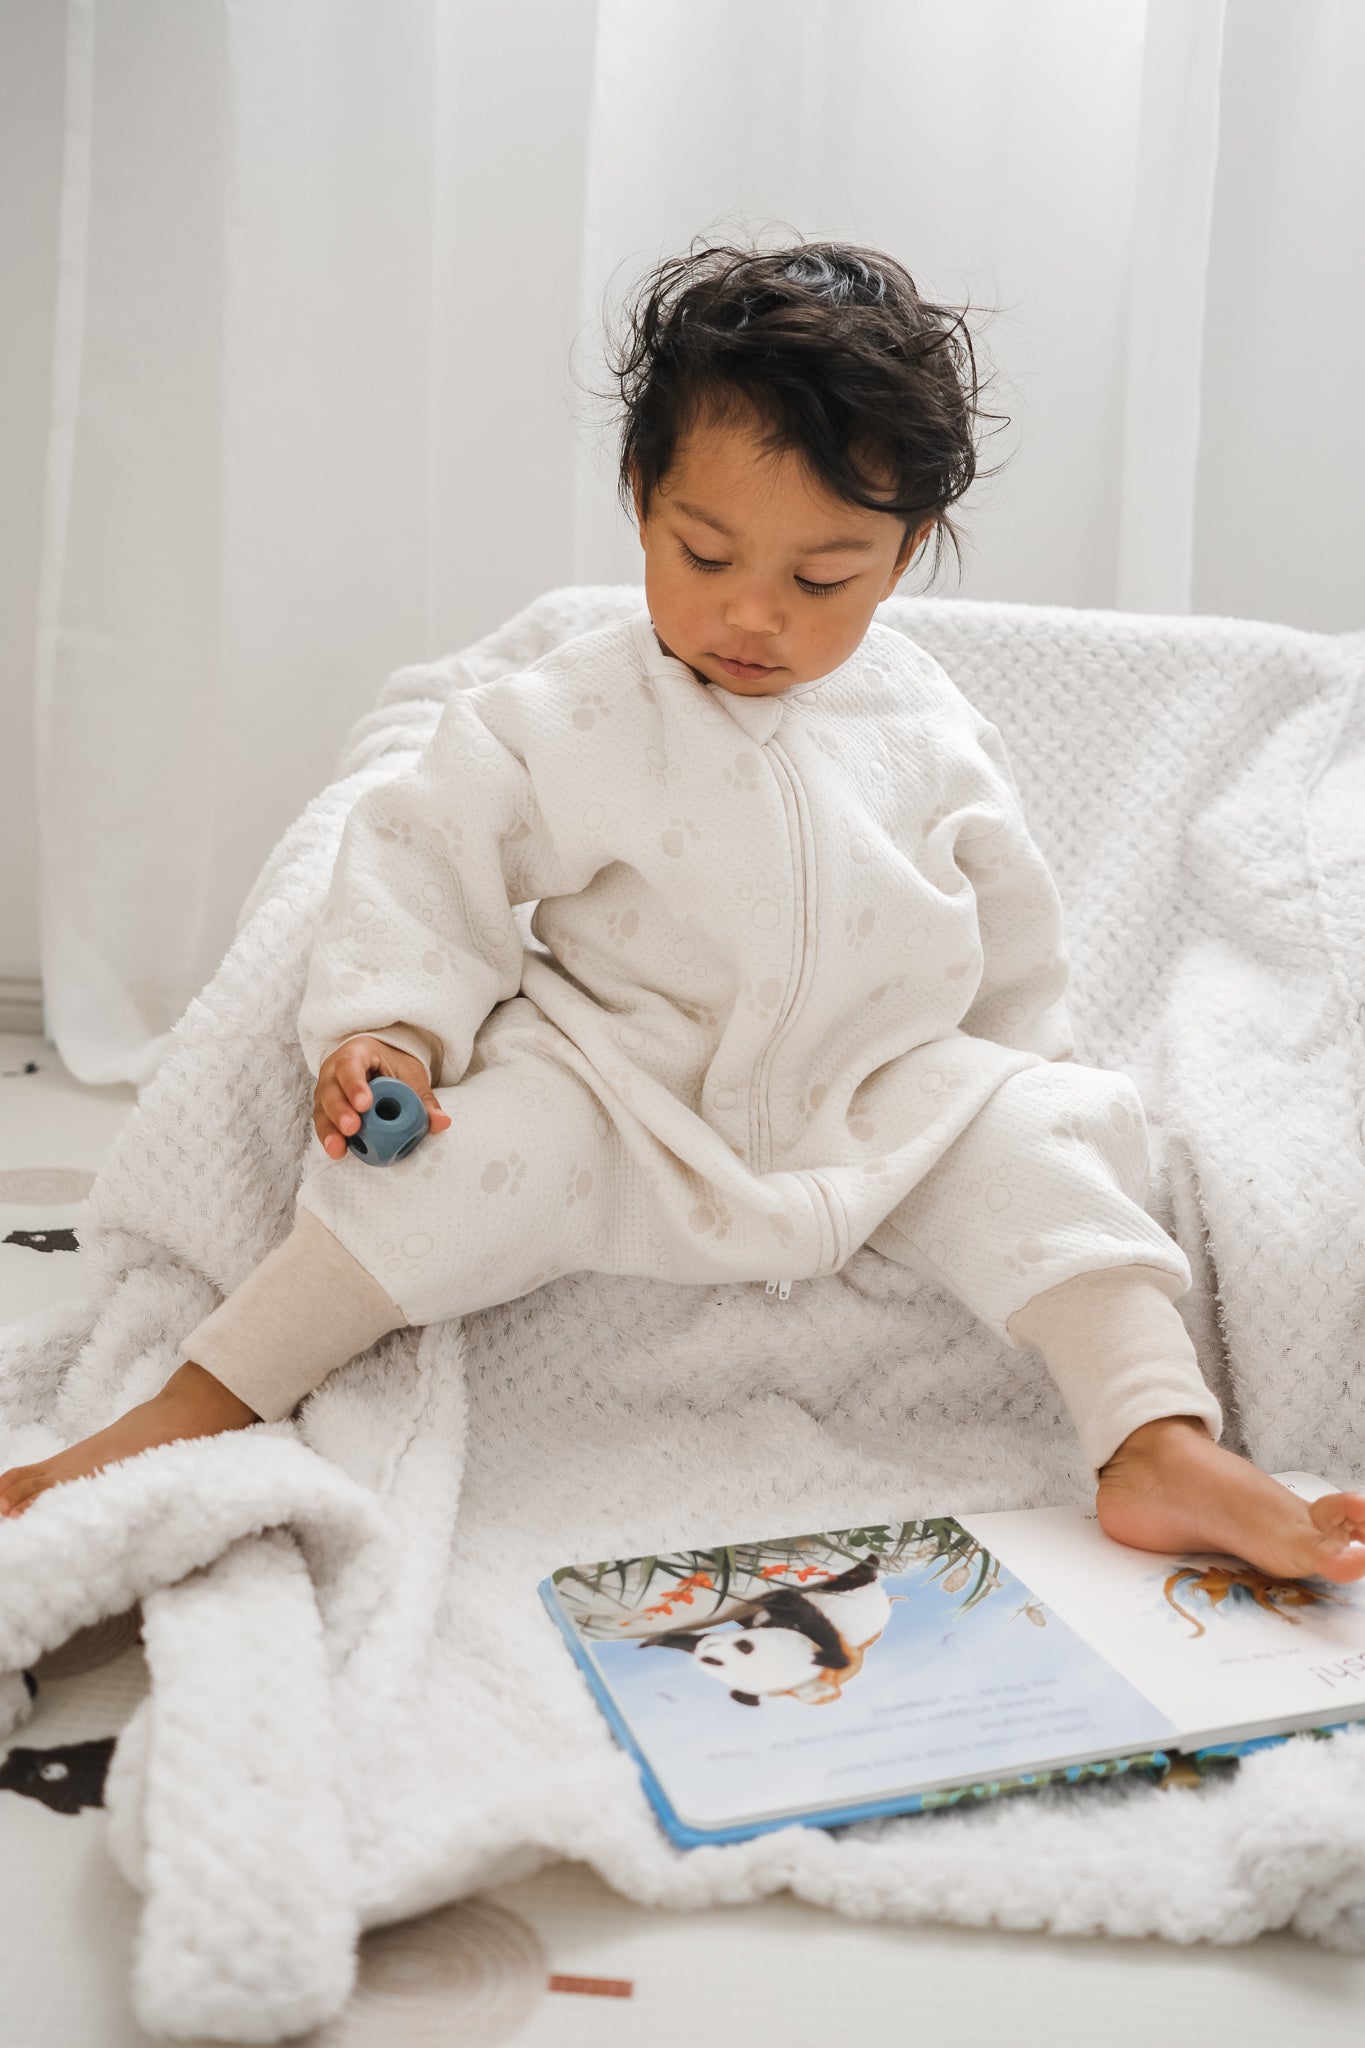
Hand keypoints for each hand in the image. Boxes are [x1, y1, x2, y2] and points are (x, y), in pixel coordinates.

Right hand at [313, 1037, 451, 1160]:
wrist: (380, 1062)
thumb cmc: (393, 1065)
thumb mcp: (411, 1076)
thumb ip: (424, 1100)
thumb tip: (442, 1123)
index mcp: (356, 1054)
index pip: (349, 1065)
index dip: (354, 1085)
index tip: (365, 1104)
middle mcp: (334, 1070)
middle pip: (331, 1089)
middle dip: (340, 1110)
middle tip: (353, 1128)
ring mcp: (327, 1090)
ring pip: (322, 1109)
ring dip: (330, 1130)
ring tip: (339, 1148)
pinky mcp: (326, 1109)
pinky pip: (324, 1123)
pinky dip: (330, 1137)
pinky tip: (338, 1151)